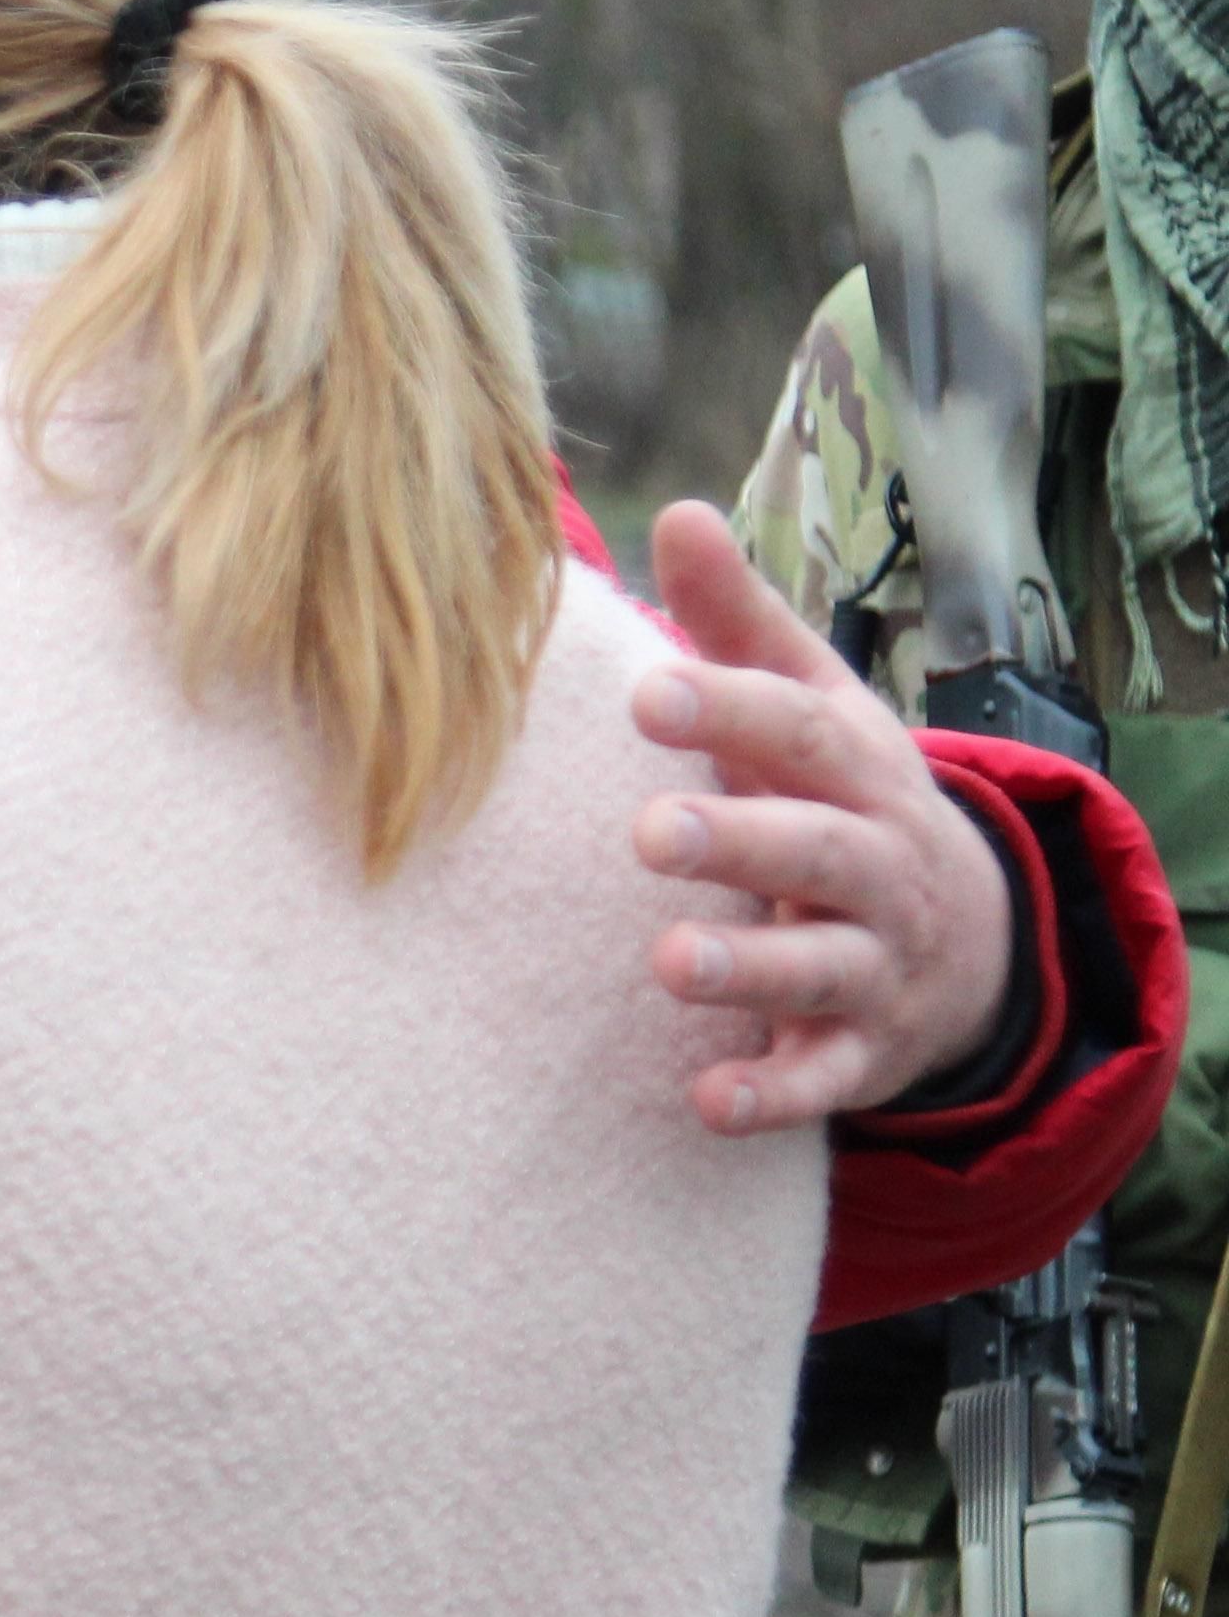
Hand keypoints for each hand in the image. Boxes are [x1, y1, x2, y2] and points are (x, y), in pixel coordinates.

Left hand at [629, 502, 1018, 1134]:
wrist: (968, 935)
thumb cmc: (843, 797)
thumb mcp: (810, 707)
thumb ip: (738, 623)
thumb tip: (676, 512)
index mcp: (856, 770)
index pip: (795, 731)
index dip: (729, 708)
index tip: (648, 693)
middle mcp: (876, 863)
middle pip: (814, 849)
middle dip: (739, 843)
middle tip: (649, 834)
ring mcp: (875, 961)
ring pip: (818, 966)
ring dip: (747, 968)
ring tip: (669, 963)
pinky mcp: (863, 1050)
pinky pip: (822, 1079)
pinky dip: (771, 1094)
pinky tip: (708, 1104)